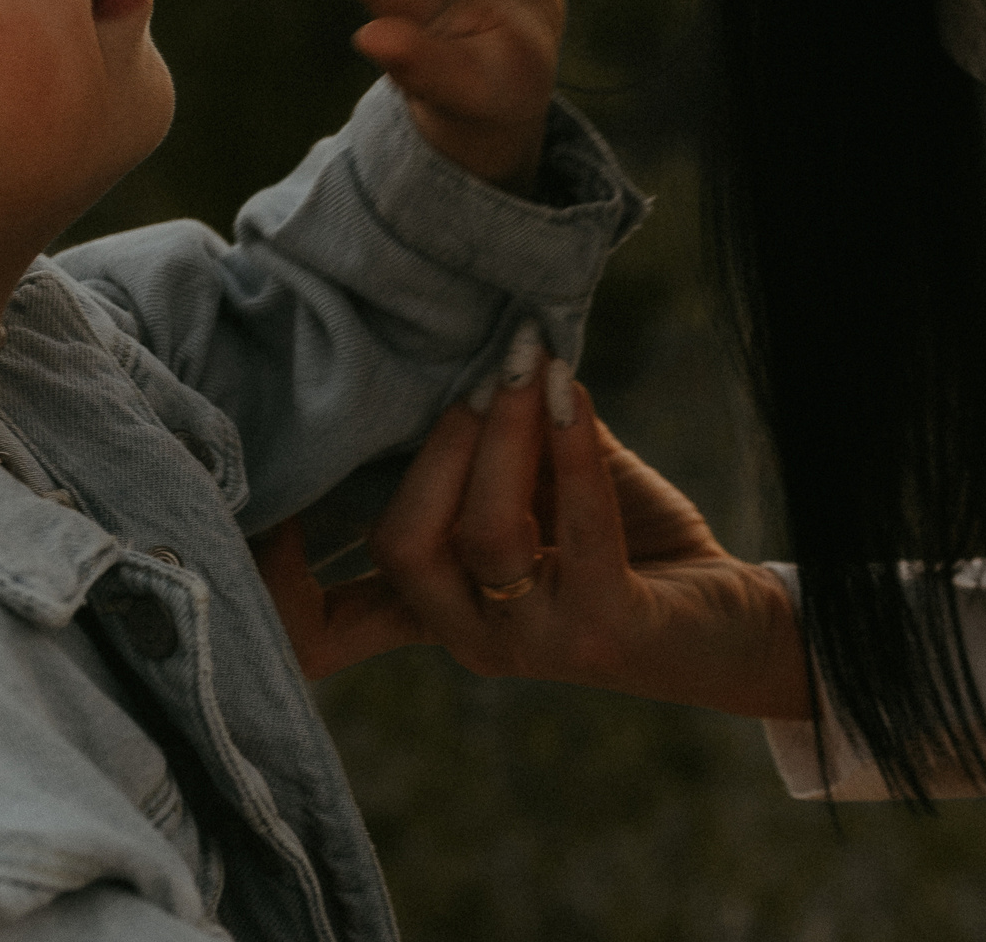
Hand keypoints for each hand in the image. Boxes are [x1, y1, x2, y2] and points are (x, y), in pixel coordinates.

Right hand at [307, 376, 812, 719]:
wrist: (726, 618)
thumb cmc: (622, 540)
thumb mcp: (537, 484)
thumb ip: (486, 436)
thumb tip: (451, 340)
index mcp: (433, 606)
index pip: (320, 624)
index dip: (273, 569)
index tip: (259, 467)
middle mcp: (467, 636)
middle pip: (400, 544)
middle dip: (437, 444)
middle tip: (480, 373)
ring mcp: (531, 645)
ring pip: (482, 534)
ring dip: (504, 433)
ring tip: (528, 366)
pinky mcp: (603, 635)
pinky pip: (575, 532)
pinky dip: (572, 449)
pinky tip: (571, 391)